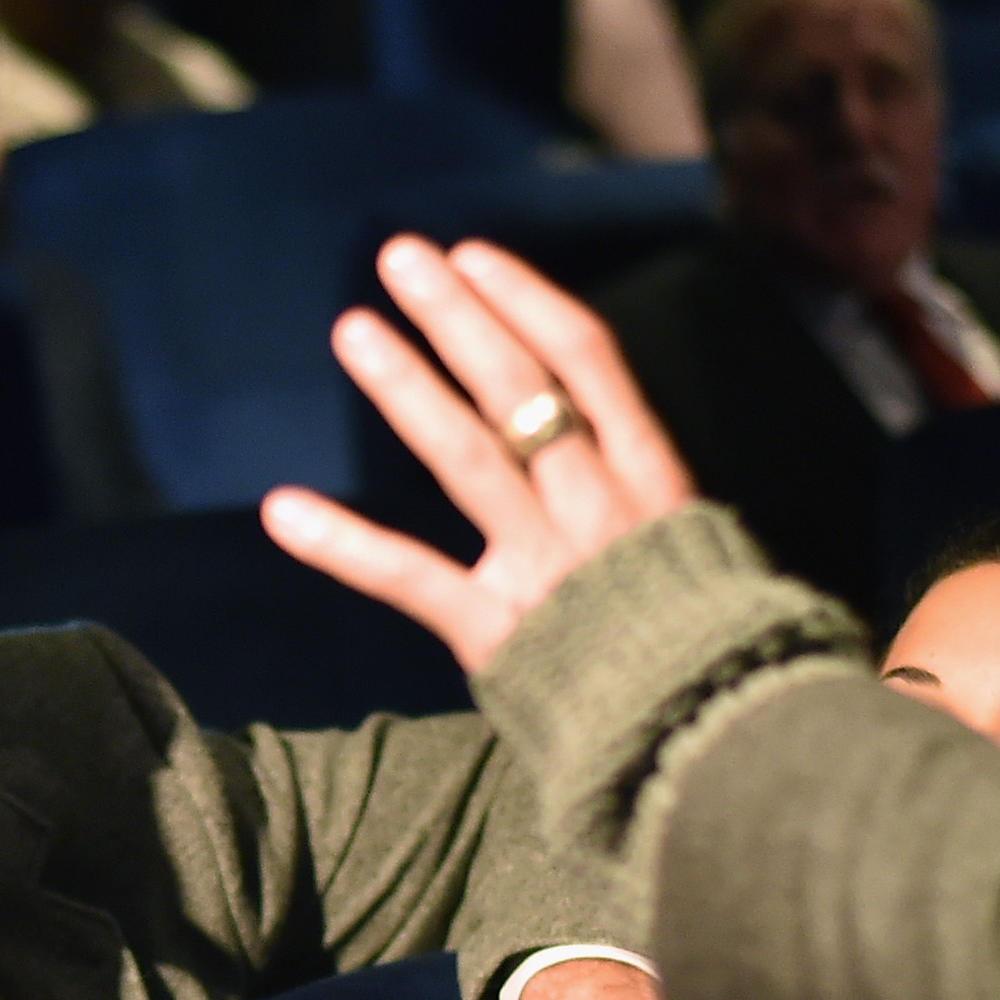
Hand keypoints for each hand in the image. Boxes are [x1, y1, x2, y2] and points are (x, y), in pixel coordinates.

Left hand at [259, 235, 704, 673]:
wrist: (719, 742)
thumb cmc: (709, 653)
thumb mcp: (696, 552)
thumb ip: (640, 497)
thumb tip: (595, 440)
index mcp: (651, 480)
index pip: (588, 362)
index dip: (526, 301)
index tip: (473, 258)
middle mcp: (600, 509)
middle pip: (524, 389)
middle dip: (460, 317)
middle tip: (401, 257)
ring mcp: (548, 570)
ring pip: (471, 457)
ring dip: (408, 387)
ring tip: (355, 330)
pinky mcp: (501, 636)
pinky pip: (412, 578)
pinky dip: (343, 544)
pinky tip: (281, 510)